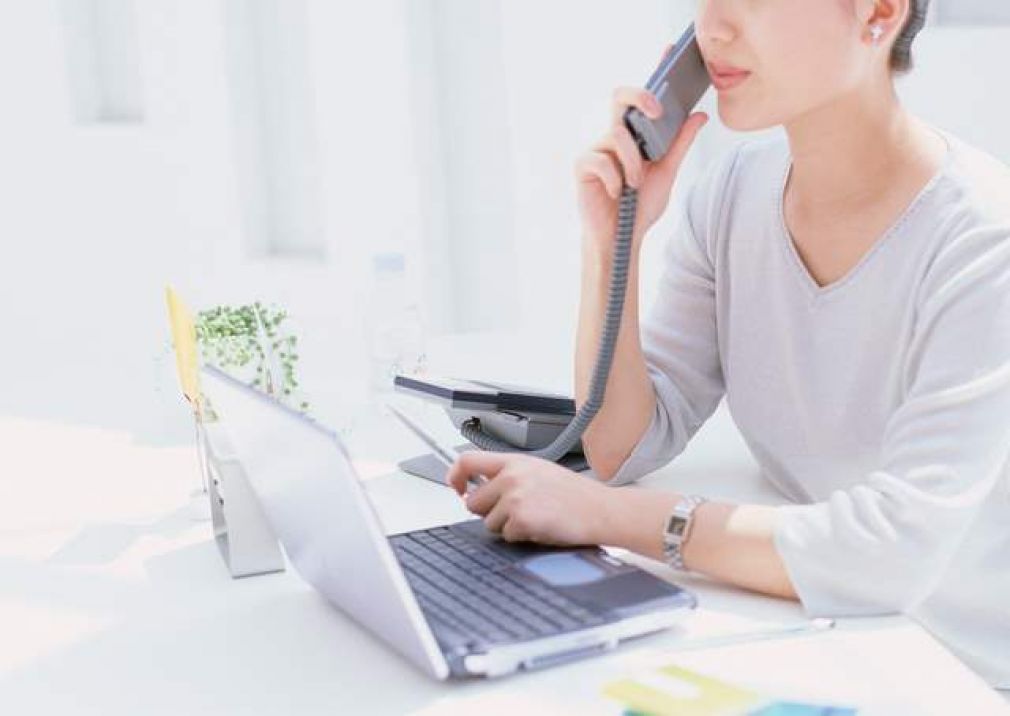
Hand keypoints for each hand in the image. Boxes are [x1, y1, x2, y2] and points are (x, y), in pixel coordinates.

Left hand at [445, 451, 612, 546]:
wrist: (601, 510)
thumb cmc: (575, 494)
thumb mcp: (539, 471)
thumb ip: (509, 474)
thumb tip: (479, 487)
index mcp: (514, 461)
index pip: (468, 461)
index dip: (454, 476)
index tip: (456, 488)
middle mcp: (512, 476)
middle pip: (473, 502)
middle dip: (488, 512)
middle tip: (514, 512)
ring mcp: (515, 498)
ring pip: (488, 523)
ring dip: (507, 526)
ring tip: (534, 517)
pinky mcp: (521, 520)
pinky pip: (506, 536)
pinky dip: (521, 537)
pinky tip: (540, 526)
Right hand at [575, 81, 707, 254]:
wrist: (622, 237)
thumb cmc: (640, 207)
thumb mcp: (667, 173)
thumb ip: (679, 144)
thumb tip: (699, 115)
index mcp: (633, 135)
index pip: (640, 99)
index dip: (652, 74)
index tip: (667, 53)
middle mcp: (613, 136)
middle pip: (619, 97)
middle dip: (640, 97)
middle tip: (657, 110)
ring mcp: (596, 150)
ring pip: (616, 135)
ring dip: (632, 162)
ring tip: (635, 183)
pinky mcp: (582, 166)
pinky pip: (599, 159)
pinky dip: (615, 178)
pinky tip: (617, 193)